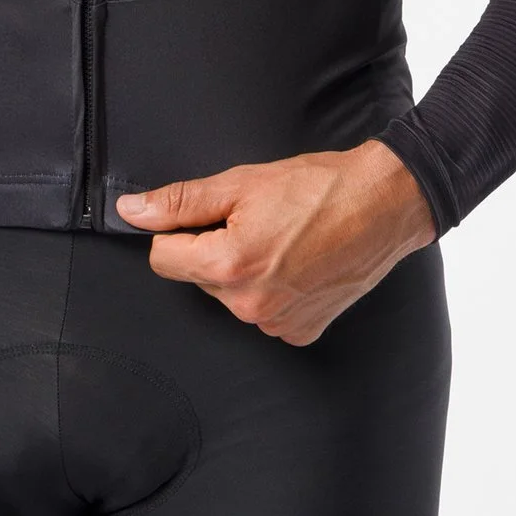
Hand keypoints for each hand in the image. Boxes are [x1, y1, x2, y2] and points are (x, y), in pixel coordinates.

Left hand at [115, 140, 437, 344]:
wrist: (383, 204)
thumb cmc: (318, 188)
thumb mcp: (241, 183)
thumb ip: (180, 201)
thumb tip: (132, 211)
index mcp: (228, 266)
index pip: (163, 259)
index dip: (178, 231)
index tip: (209, 216)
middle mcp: (249, 306)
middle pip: (199, 278)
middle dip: (214, 250)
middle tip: (255, 221)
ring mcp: (277, 324)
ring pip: (231, 296)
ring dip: (244, 271)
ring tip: (282, 239)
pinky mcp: (301, 332)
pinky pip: (265, 313)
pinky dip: (273, 291)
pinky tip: (298, 263)